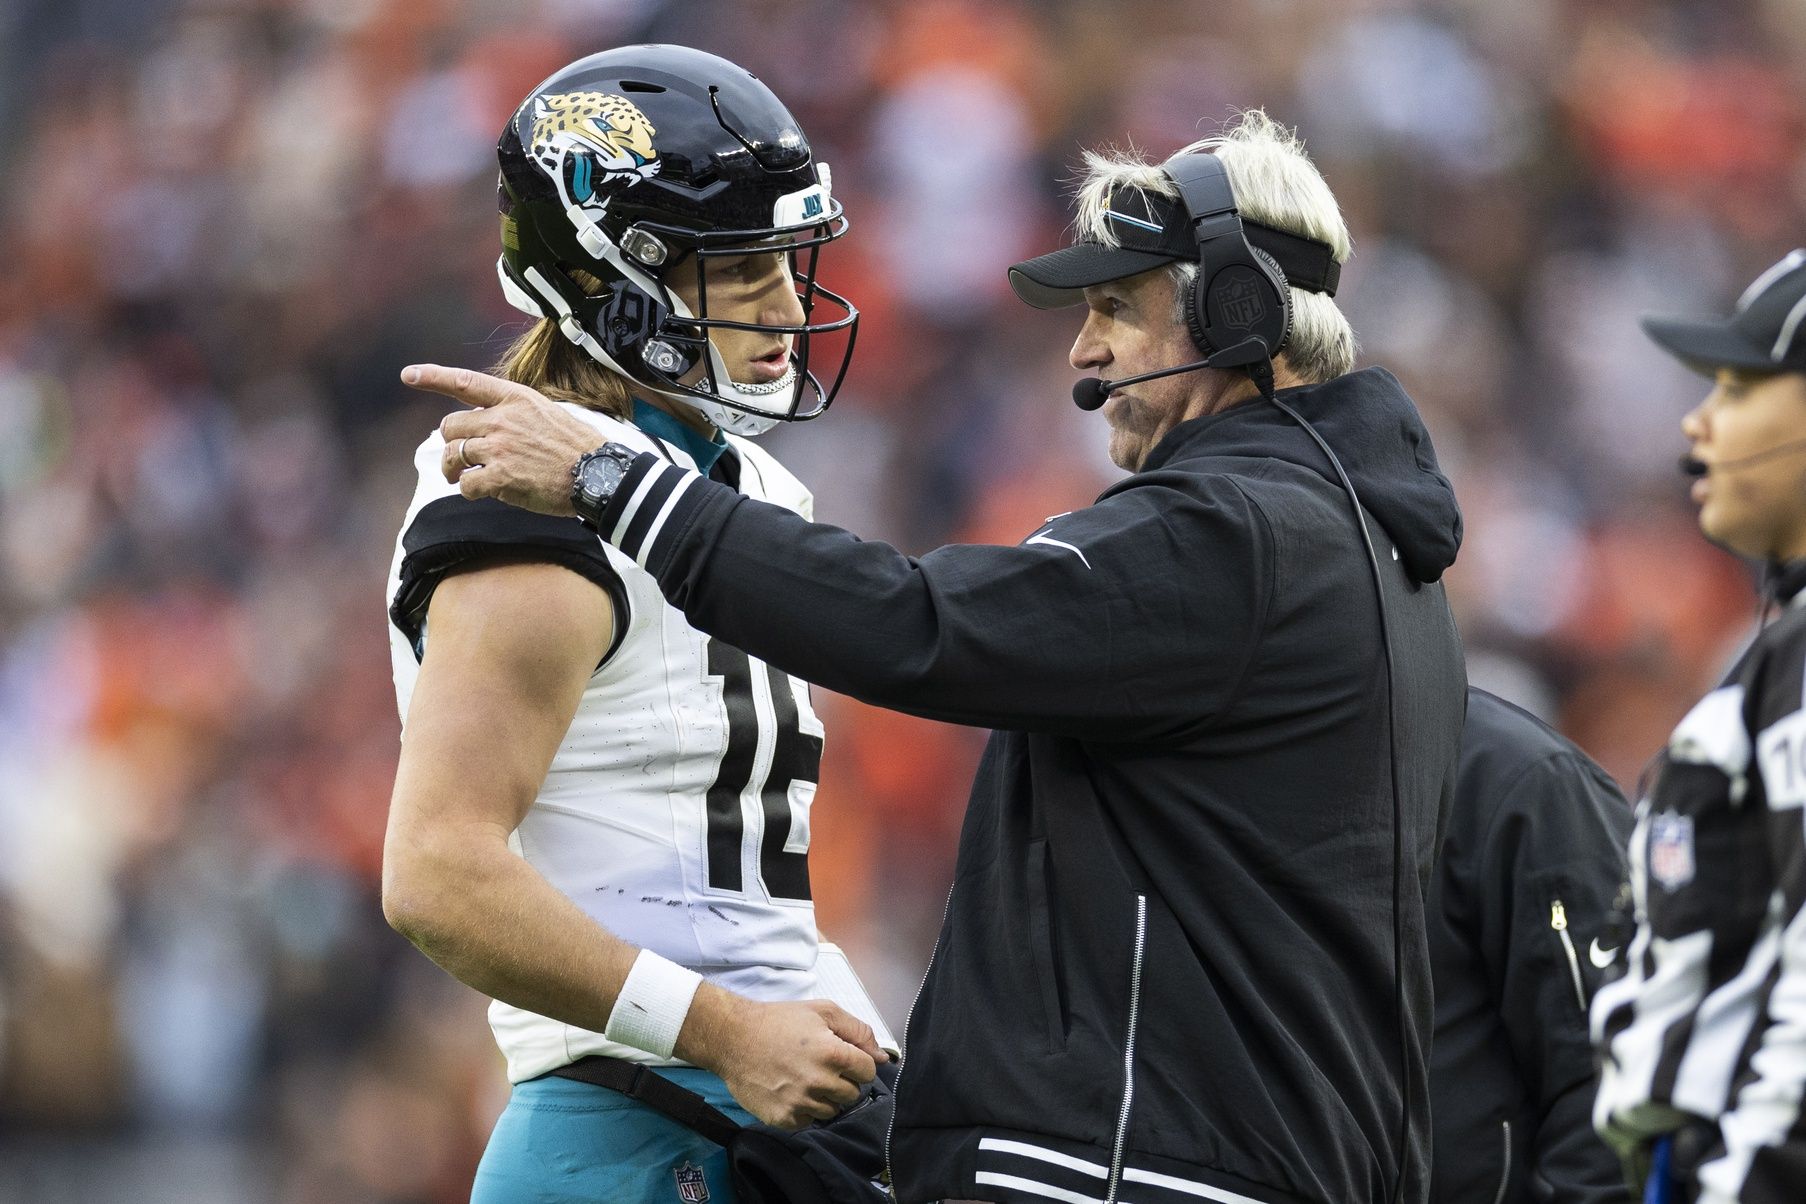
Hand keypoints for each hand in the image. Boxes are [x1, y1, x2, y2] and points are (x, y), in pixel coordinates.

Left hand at [401, 363, 603, 516]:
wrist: (599, 473)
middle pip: (450, 427)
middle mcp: (502, 419)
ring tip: (461, 478)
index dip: (432, 377)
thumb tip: (484, 427)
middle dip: (450, 444)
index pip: (464, 382)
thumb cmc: (577, 447)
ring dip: (453, 470)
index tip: (408, 375)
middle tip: (456, 460)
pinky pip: (466, 485)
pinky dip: (470, 491)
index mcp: (515, 398)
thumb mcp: (546, 413)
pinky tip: (484, 492)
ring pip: (452, 456)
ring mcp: (499, 447)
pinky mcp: (500, 476)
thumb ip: (513, 414)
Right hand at [678, 985, 887, 1129]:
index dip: (858, 1063)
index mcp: (833, 1053)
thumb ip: (858, 1032)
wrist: (733, 1038)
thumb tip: (882, 1056)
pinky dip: (804, 1110)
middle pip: (852, 1094)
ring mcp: (800, 1102)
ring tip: (804, 1077)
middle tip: (821, 1066)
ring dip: (824, 1097)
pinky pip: (808, 1121)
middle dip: (842, 1081)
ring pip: (832, 1110)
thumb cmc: (778, 1022)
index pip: (869, 1071)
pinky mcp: (783, 1118)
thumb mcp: (822, 1012)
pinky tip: (791, 1090)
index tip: (843, 1058)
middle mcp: (818, 1081)